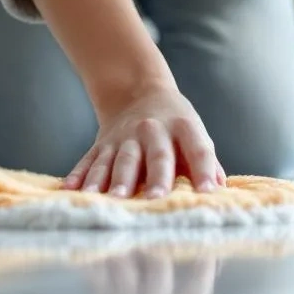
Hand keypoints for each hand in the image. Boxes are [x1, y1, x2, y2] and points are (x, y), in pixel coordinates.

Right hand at [64, 83, 222, 197]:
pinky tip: (72, 190)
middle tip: (155, 198)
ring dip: (113, 180)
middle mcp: (152, 129)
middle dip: (155, 177)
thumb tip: (221, 190)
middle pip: (154, 155)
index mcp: (183, 127)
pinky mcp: (101, 144)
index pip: (197, 148)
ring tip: (111, 200)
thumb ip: (207, 162)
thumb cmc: (176, 126)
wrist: (138, 93)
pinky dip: (80, 175)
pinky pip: (89, 160)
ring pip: (118, 159)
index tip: (209, 192)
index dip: (204, 170)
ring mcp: (123, 136)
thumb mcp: (195, 134)